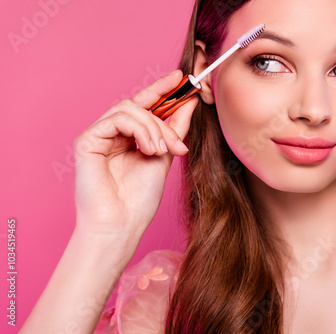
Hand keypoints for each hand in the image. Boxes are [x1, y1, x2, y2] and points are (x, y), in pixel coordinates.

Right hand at [73, 70, 196, 239]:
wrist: (122, 224)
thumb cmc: (140, 198)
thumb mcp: (165, 156)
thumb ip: (174, 129)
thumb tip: (189, 102)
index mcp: (128, 138)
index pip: (144, 106)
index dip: (161, 89)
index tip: (181, 78)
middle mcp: (112, 134)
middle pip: (138, 105)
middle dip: (163, 118)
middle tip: (178, 144)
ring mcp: (98, 136)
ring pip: (129, 109)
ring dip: (153, 127)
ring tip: (161, 151)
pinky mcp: (87, 140)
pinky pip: (117, 119)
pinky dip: (139, 130)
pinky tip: (148, 148)